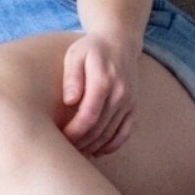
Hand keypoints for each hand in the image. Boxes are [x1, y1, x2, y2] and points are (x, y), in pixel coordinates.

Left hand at [59, 31, 136, 155]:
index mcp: (104, 81)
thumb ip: (71, 77)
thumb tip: (69, 101)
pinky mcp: (133, 107)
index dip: (74, 132)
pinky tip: (96, 150)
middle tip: (64, 149)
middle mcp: (120, 94)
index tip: (60, 138)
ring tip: (76, 151)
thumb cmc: (91, 49)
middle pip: (99, 128)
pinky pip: (125, 133)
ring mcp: (129, 102)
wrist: (120, 42)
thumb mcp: (75, 55)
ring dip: (93, 146)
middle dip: (81, 142)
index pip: (89, 116)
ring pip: (111, 134)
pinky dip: (111, 145)